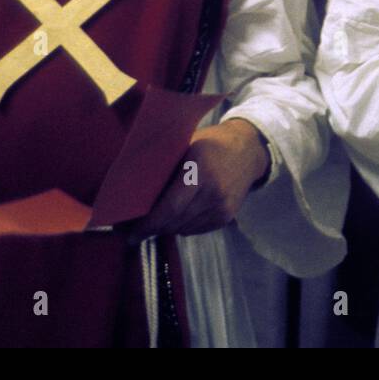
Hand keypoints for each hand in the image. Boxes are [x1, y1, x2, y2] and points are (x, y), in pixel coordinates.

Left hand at [125, 119, 271, 242]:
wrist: (248, 150)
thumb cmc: (209, 144)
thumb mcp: (185, 145)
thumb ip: (164, 168)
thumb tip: (130, 192)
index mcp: (199, 170)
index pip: (170, 208)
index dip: (148, 225)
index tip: (130, 234)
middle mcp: (214, 191)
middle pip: (174, 222)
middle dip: (152, 228)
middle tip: (134, 230)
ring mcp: (223, 206)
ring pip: (183, 229)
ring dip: (167, 226)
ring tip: (157, 217)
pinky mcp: (227, 217)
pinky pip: (195, 230)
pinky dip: (183, 225)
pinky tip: (180, 212)